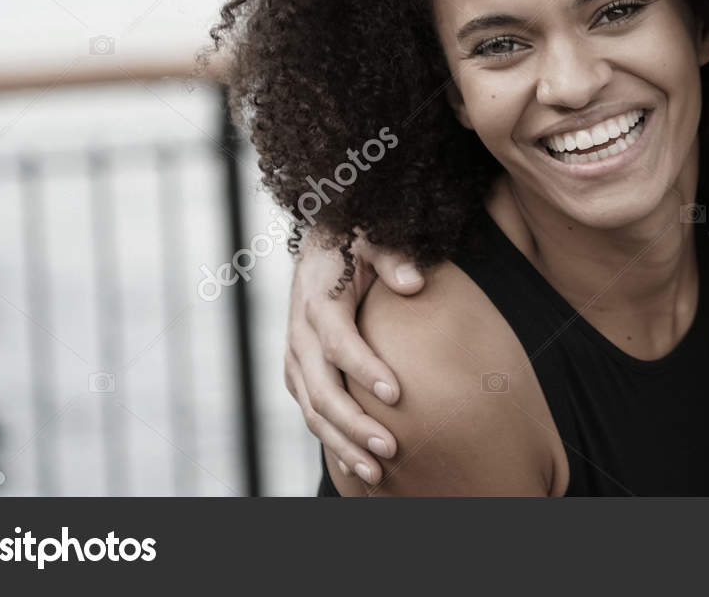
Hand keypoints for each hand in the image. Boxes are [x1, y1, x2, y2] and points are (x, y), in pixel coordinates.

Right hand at [284, 230, 424, 482]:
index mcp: (319, 300)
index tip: (397, 394)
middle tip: (390, 449)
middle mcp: (300, 333)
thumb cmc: (355, 240)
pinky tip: (358, 462)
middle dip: (354, 424)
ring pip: (311, 410)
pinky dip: (331, 439)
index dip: (365, 369)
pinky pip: (309, 411)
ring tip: (376, 472)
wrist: (320, 244)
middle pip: (321, 389)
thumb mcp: (373, 236)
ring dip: (342, 443)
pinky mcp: (297, 370)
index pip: (339, 342)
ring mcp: (295, 356)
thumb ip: (393, 257)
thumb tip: (413, 282)